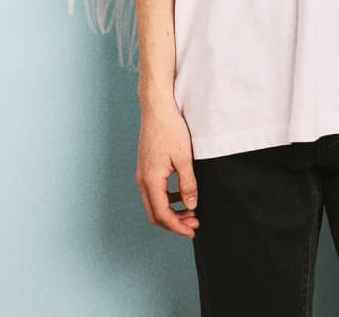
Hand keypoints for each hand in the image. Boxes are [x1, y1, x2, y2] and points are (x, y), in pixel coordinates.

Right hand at [135, 102, 200, 238]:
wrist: (157, 107)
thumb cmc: (170, 129)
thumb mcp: (184, 158)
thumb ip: (188, 184)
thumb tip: (191, 205)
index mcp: (151, 180)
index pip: (162, 214)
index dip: (178, 226)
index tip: (193, 230)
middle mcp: (143, 179)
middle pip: (155, 213)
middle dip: (175, 222)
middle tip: (194, 223)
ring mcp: (143, 173)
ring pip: (154, 203)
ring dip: (172, 211)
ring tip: (191, 210)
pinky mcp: (146, 166)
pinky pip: (155, 191)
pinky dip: (168, 198)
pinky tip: (182, 194)